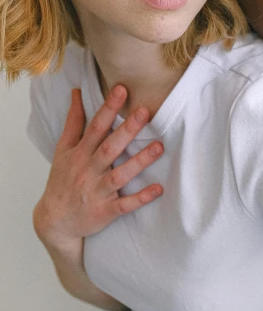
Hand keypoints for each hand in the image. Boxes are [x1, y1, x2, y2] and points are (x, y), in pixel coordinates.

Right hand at [33, 85, 163, 250]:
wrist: (54, 221)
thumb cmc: (62, 180)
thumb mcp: (63, 149)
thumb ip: (73, 121)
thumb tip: (77, 92)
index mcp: (80, 153)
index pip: (95, 127)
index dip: (108, 108)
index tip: (122, 89)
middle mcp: (88, 171)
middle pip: (109, 148)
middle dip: (127, 130)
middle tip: (145, 112)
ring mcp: (97, 192)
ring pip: (120, 176)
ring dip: (139, 162)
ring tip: (159, 147)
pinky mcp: (105, 211)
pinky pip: (125, 205)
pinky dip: (141, 198)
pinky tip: (158, 189)